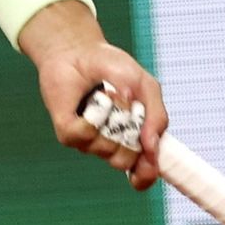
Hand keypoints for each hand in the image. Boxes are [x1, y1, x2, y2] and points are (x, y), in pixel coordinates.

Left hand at [21, 3, 168, 189]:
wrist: (79, 50)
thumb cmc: (113, 69)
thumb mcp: (146, 87)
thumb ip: (156, 116)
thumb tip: (152, 145)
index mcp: (134, 138)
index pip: (143, 170)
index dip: (147, 173)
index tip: (149, 169)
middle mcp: (111, 144)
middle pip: (125, 161)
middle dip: (130, 136)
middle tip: (130, 108)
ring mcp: (89, 140)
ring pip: (105, 148)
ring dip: (112, 119)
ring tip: (109, 94)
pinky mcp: (68, 132)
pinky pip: (83, 135)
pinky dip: (92, 115)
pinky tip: (93, 100)